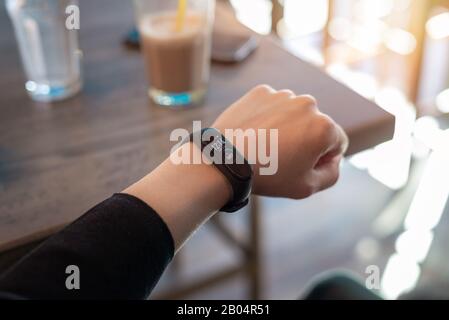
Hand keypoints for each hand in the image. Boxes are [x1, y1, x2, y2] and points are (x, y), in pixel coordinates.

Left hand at [213, 85, 348, 198]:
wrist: (224, 160)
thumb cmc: (268, 176)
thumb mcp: (307, 187)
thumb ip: (332, 174)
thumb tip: (333, 158)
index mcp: (324, 127)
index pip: (337, 143)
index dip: (322, 159)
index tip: (300, 167)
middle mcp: (308, 104)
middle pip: (315, 126)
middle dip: (305, 140)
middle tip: (281, 157)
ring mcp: (283, 95)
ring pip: (293, 114)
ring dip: (287, 127)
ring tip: (266, 145)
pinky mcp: (261, 92)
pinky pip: (272, 106)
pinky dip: (268, 117)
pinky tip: (255, 133)